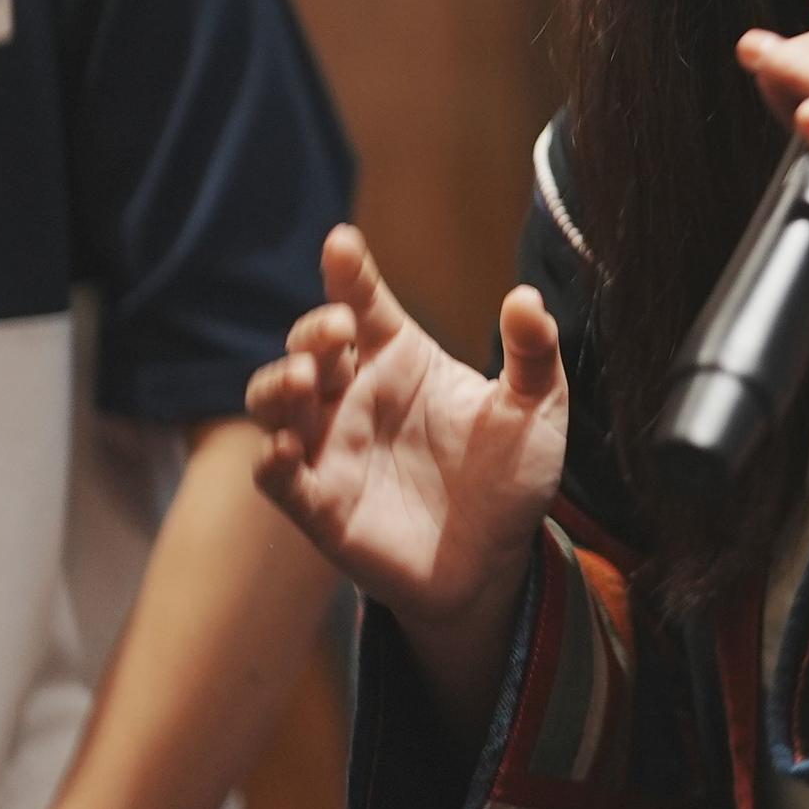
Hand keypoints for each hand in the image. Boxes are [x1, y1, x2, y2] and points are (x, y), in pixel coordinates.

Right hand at [244, 227, 565, 635]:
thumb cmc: (511, 477)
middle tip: (337, 330)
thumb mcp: (537, 409)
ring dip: (278, 384)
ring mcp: (333, 448)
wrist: (498, 565)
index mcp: (402, 359)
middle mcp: (357, 395)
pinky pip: (278, 477)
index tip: (342, 243)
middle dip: (312, 331)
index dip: (349, 272)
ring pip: (276, 403)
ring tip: (305, 379)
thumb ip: (533, 353)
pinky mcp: (320, 505)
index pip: (365, 304)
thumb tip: (528, 297)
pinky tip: (286, 448)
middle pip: (311, 346)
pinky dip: (271, 460)